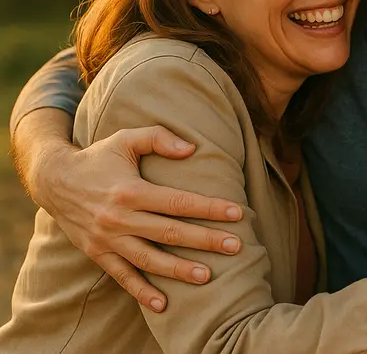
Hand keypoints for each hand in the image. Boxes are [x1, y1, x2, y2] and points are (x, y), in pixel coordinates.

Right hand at [40, 125, 244, 312]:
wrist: (53, 180)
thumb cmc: (98, 157)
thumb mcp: (125, 139)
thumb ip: (158, 139)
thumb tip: (191, 149)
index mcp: (130, 190)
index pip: (177, 201)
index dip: (208, 208)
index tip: (237, 213)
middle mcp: (119, 218)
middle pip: (169, 232)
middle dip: (204, 241)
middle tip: (235, 247)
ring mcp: (107, 239)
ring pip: (148, 259)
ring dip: (177, 270)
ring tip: (207, 276)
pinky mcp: (97, 253)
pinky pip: (121, 276)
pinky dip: (141, 291)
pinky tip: (162, 304)